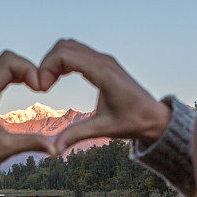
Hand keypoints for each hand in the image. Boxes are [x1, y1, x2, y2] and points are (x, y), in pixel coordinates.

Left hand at [0, 51, 56, 167]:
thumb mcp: (6, 149)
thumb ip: (31, 144)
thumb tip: (56, 149)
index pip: (7, 63)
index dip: (29, 69)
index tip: (41, 88)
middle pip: (7, 58)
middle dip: (28, 67)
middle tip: (42, 86)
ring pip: (4, 63)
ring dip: (23, 69)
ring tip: (38, 86)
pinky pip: (2, 72)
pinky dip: (17, 74)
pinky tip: (29, 86)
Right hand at [39, 39, 170, 153]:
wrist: (154, 117)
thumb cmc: (133, 122)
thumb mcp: (103, 129)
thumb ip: (76, 135)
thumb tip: (54, 149)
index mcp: (103, 72)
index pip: (65, 55)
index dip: (47, 68)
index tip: (42, 89)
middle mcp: (103, 61)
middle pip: (64, 46)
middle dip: (47, 63)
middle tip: (42, 87)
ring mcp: (104, 60)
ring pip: (70, 46)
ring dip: (54, 61)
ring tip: (48, 84)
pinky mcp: (104, 63)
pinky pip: (78, 52)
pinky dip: (63, 61)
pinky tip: (58, 79)